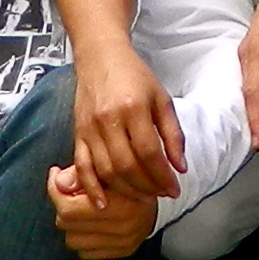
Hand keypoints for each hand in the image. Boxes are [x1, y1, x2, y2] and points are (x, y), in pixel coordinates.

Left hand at [48, 161, 157, 259]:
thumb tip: (58, 182)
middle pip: (66, 224)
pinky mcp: (122, 252)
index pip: (67, 209)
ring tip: (82, 209)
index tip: (55, 176)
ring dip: (72, 225)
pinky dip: (84, 238)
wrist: (161, 192)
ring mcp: (122, 243)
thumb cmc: (129, 175)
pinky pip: (85, 252)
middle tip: (71, 192)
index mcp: (119, 204)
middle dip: (63, 206)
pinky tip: (92, 224)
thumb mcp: (107, 165)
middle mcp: (122, 228)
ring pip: (72, 240)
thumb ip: (80, 173)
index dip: (54, 191)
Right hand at [66, 32, 185, 200]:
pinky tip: (103, 203)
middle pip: (127, 166)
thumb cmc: (134, 75)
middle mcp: (109, 120)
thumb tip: (181, 167)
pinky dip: (91, 187)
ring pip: (106, 170)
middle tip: (160, 194)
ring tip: (142, 197)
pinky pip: (82, 166)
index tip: (174, 189)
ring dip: (126, 190)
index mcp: (134, 108)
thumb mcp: (161, 98)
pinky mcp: (77, 133)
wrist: (100, 56)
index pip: (149, 153)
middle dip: (147, 187)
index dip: (163, 176)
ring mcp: (90, 128)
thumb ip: (173, 133)